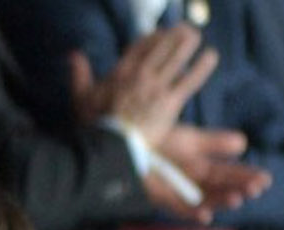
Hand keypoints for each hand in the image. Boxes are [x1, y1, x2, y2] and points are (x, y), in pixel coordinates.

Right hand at [68, 24, 219, 140]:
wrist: (108, 147)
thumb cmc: (93, 126)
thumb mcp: (80, 97)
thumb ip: (79, 73)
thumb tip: (73, 54)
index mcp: (120, 73)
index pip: (140, 46)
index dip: (152, 37)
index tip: (161, 33)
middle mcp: (140, 75)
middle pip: (160, 47)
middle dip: (174, 36)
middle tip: (185, 30)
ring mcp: (155, 88)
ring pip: (176, 58)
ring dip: (188, 45)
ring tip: (197, 37)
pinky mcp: (169, 103)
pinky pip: (189, 80)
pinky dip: (201, 67)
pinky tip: (210, 57)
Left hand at [149, 126, 272, 216]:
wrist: (127, 145)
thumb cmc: (157, 140)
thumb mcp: (190, 139)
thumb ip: (215, 142)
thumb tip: (243, 143)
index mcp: (201, 168)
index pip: (228, 174)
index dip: (245, 176)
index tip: (265, 179)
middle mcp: (192, 182)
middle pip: (220, 188)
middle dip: (240, 188)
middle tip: (258, 188)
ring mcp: (179, 192)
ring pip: (205, 200)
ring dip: (222, 200)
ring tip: (239, 198)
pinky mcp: (162, 198)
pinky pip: (180, 208)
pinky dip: (193, 212)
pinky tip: (206, 215)